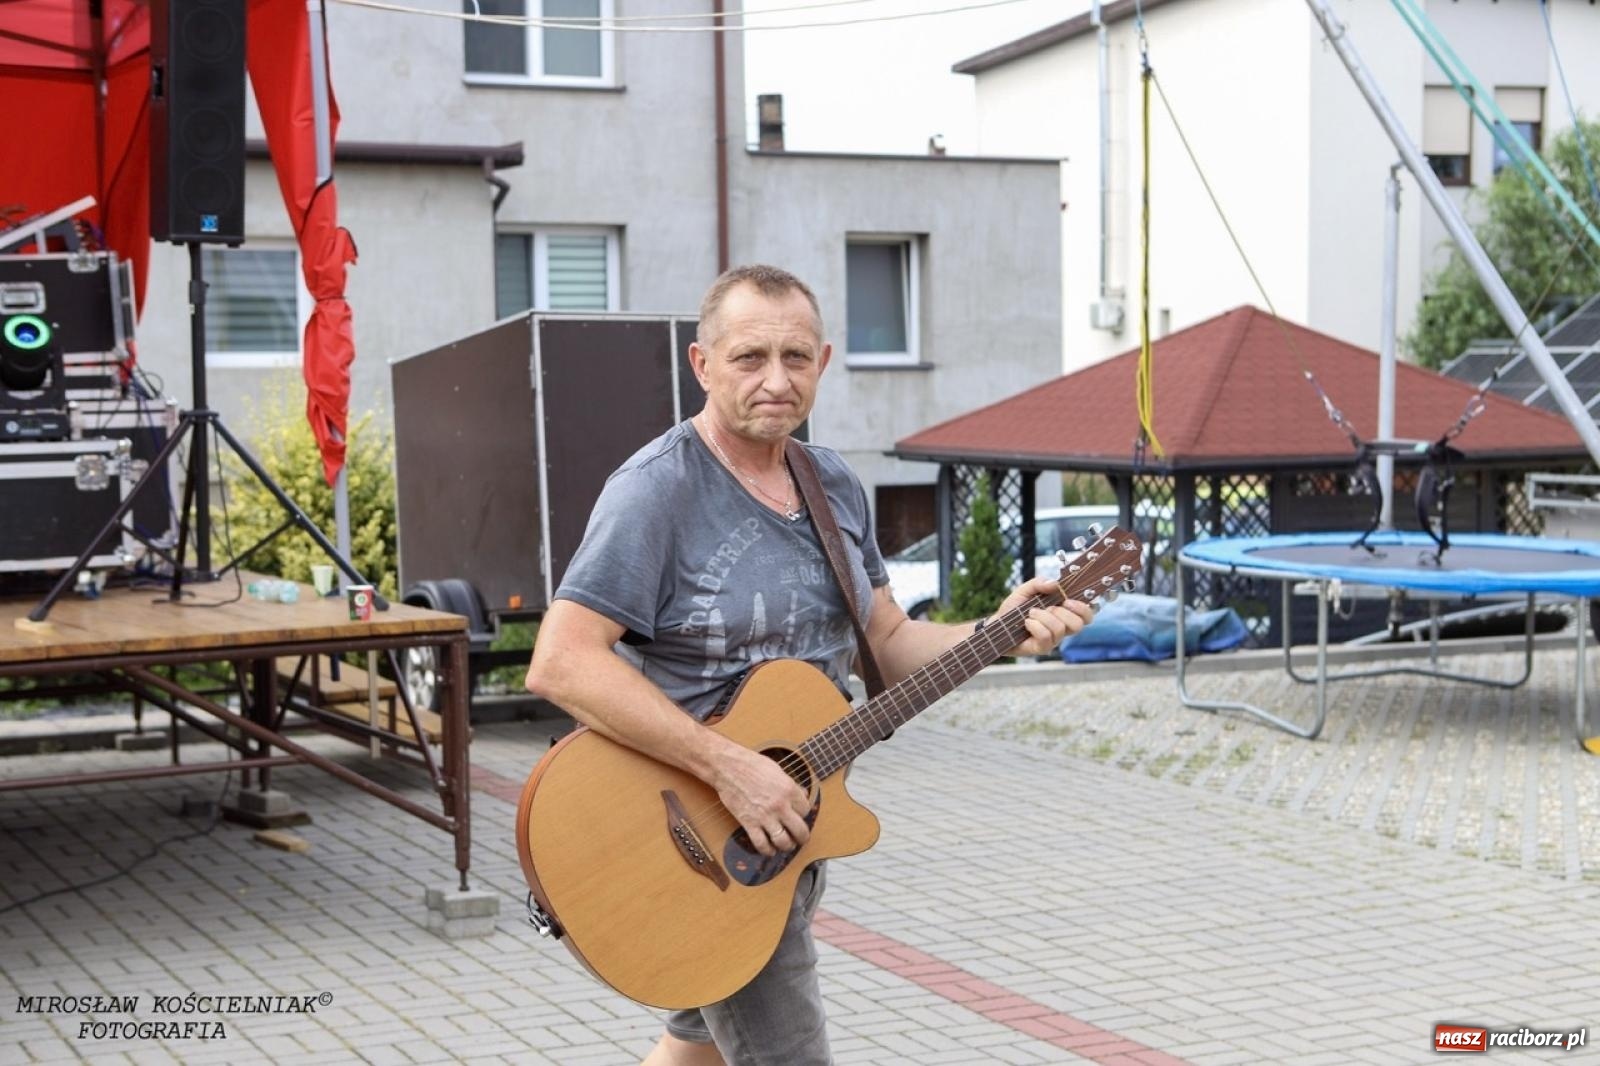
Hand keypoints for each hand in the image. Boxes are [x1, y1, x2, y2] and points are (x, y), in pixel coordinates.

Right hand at [709, 741, 812, 856]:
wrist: (728, 767)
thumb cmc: (751, 764)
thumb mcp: (778, 771)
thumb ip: (792, 785)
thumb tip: (803, 794)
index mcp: (789, 790)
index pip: (806, 810)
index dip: (804, 814)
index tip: (800, 816)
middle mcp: (780, 805)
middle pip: (800, 830)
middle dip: (802, 837)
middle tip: (801, 838)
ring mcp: (764, 816)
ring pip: (783, 841)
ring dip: (787, 846)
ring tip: (787, 845)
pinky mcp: (749, 823)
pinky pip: (761, 844)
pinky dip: (767, 851)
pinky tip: (769, 850)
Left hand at [986, 576, 1093, 655]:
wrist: (996, 624)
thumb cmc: (1013, 608)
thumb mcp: (1025, 590)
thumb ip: (1039, 583)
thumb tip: (1055, 583)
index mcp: (1063, 613)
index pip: (1087, 616)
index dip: (1083, 608)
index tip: (1067, 600)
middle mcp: (1061, 628)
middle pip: (1079, 625)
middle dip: (1062, 612)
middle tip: (1047, 608)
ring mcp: (1052, 640)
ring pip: (1060, 629)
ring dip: (1043, 617)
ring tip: (1030, 613)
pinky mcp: (1041, 649)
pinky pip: (1045, 637)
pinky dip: (1035, 625)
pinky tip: (1026, 623)